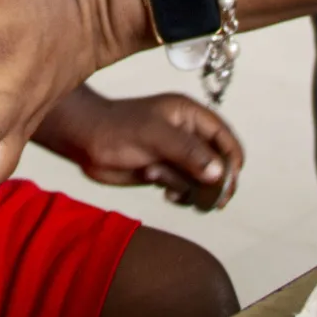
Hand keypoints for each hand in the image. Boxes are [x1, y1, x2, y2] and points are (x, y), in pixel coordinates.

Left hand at [35, 91, 240, 210]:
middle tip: (206, 200)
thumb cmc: (117, 128)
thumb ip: (188, 152)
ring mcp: (177, 155)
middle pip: (218, 163)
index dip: (232, 162)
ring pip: (201, 180)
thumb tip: (219, 173)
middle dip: (212, 181)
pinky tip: (163, 191)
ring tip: (159, 178)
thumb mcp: (154, 135)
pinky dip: (179, 194)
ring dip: (187, 186)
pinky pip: (185, 189)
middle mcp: (188, 135)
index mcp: (191, 116)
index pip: (225, 139)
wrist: (84, 141)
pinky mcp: (165, 172)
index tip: (227, 184)